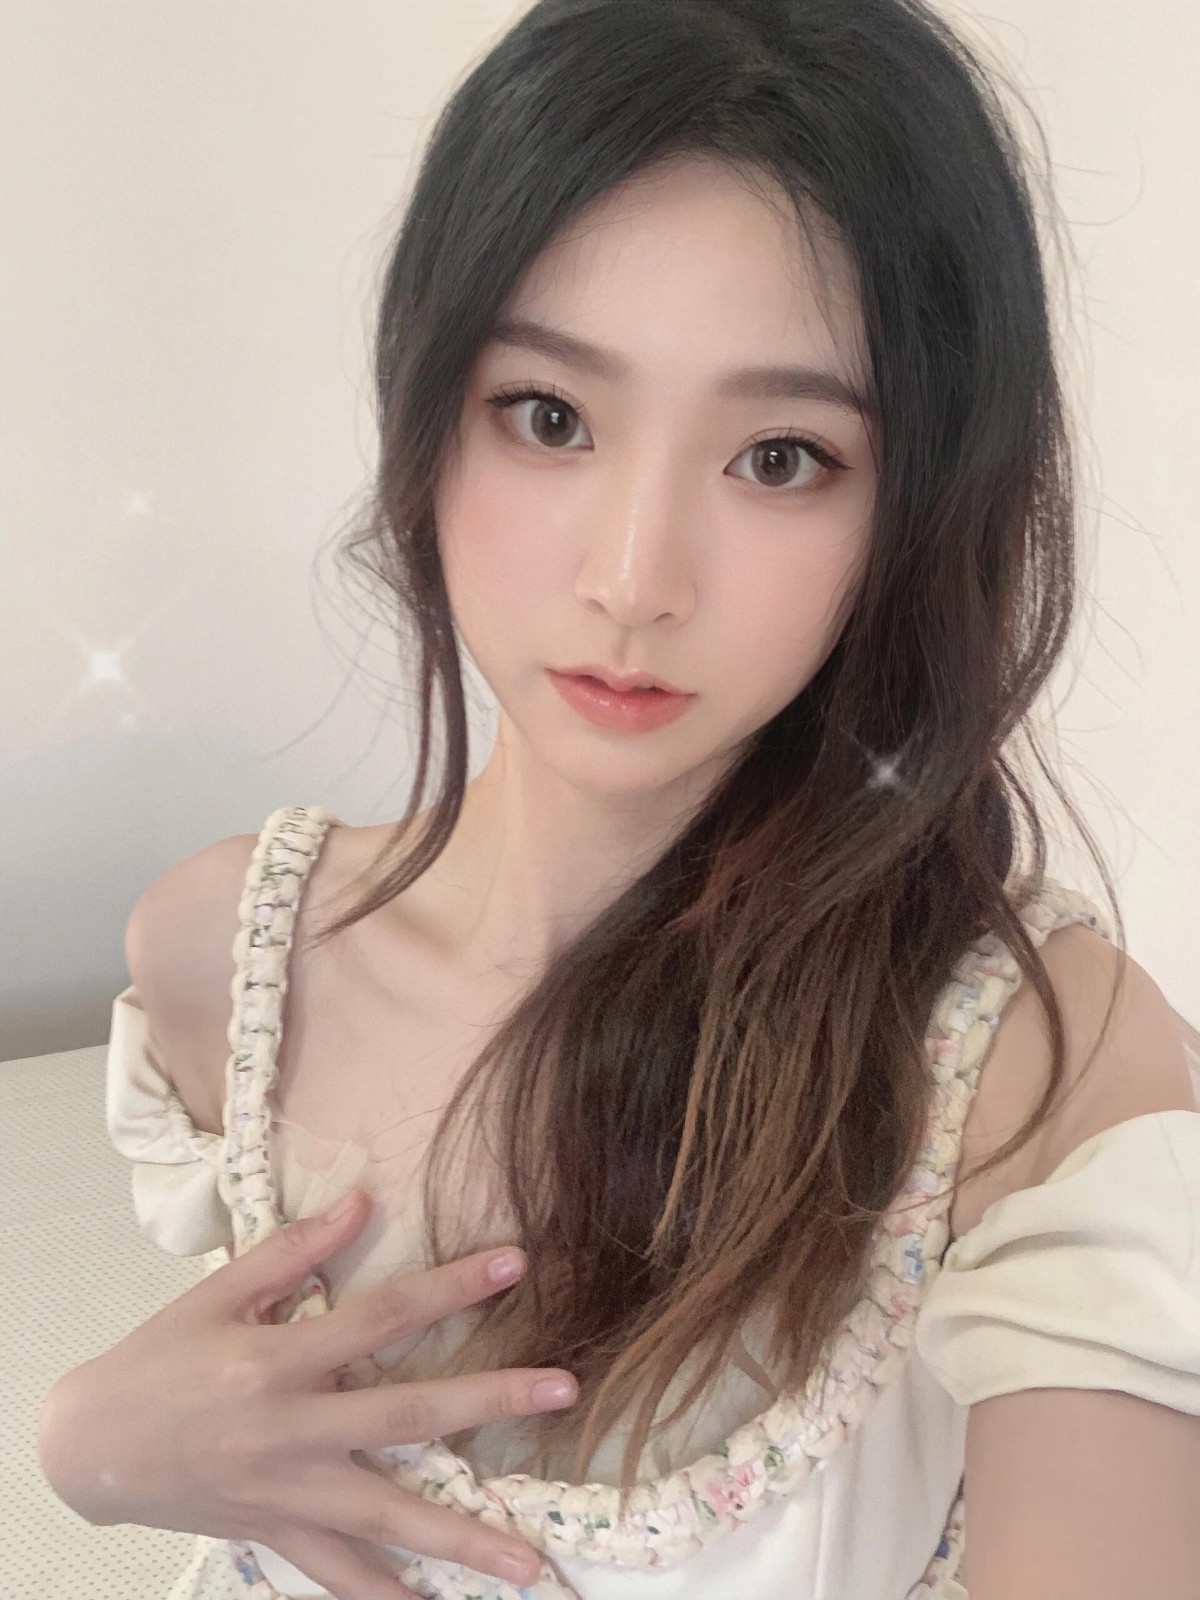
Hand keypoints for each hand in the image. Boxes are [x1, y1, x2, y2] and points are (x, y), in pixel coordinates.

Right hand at [38, 1190, 577, 1598]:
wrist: (91, 1447)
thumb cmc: (158, 1358)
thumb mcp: (218, 1291)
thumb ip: (295, 1250)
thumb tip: (363, 1202)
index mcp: (277, 1360)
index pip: (382, 1316)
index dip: (451, 1287)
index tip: (517, 1263)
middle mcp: (291, 1431)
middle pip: (406, 1417)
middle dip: (491, 1402)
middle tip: (565, 1389)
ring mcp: (287, 1493)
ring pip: (388, 1520)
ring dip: (464, 1540)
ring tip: (533, 1564)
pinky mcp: (277, 1534)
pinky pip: (339, 1578)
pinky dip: (386, 1599)